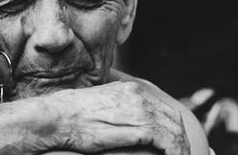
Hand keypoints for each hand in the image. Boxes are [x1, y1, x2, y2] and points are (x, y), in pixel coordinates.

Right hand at [41, 81, 189, 154]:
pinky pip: (167, 141)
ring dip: (180, 149)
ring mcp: (139, 110)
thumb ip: (119, 107)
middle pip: (174, 118)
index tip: (175, 145)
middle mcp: (138, 95)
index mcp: (131, 88)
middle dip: (181, 140)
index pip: (165, 108)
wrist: (57, 117)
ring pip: (174, 130)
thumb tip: (129, 120)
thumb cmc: (72, 114)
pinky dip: (175, 152)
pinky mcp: (138, 126)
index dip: (174, 128)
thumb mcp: (101, 104)